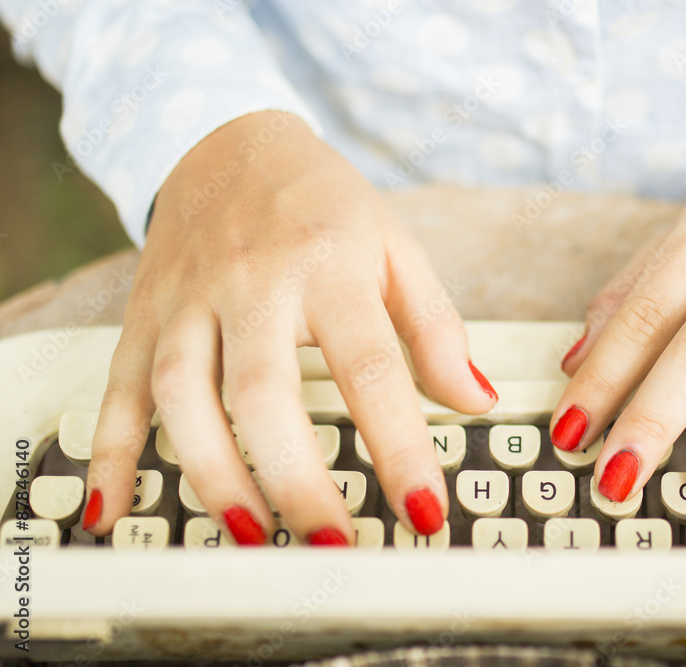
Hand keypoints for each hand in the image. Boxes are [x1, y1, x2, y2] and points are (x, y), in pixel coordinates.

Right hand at [82, 111, 496, 543]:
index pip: (372, 367)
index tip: (427, 510)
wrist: (229, 139)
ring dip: (211, 471)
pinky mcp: (145, 313)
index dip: (400, 446)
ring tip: (250, 533)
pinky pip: (118, 385)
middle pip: (264, 390)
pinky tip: (112, 502)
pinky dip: (111, 450)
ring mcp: (189, 299)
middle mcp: (253, 283)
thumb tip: (477, 400)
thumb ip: (435, 327)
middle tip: (331, 544)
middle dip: (296, 477)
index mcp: (329, 266)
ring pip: (183, 393)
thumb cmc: (322, 203)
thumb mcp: (395, 248)